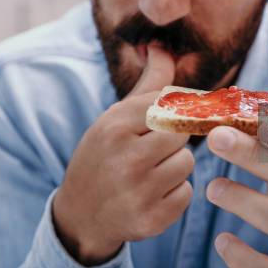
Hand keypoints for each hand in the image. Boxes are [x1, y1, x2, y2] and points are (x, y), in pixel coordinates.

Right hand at [53, 45, 193, 264]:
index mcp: (114, 127)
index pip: (169, 104)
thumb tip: (162, 46)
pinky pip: (186, 194)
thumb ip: (148, 83)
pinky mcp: (150, 220)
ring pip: (186, 163)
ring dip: (174, 166)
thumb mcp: (117, 116)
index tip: (166, 121)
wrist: (81, 212)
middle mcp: (124, 159)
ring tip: (149, 171)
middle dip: (173, 139)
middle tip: (153, 148)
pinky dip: (174, 193)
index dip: (173, 111)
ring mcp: (137, 193)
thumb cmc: (105, 154)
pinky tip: (151, 194)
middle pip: (182, 133)